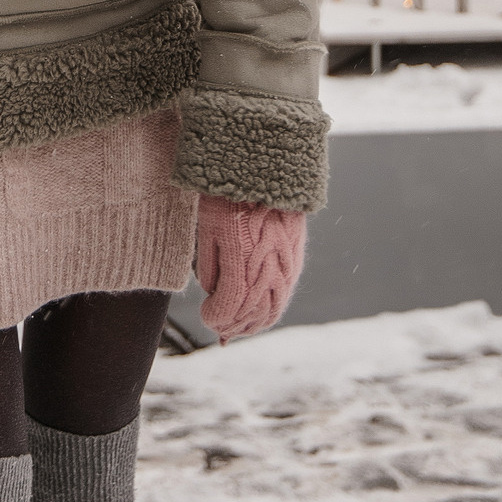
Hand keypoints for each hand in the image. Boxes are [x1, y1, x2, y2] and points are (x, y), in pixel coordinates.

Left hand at [195, 193, 306, 342]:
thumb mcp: (207, 230)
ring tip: (237, 325)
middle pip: (250, 317)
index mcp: (241, 269)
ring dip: (253, 323)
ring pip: (270, 312)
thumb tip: (211, 293)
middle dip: (233, 326)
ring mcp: (285, 271)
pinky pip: (283, 297)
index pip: (227, 311)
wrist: (265, 173)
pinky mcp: (295, 262)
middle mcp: (267, 276)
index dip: (214, 318)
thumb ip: (209, 268)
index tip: (205, 315)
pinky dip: (269, 310)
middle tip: (219, 327)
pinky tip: (258, 311)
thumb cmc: (228, 197)